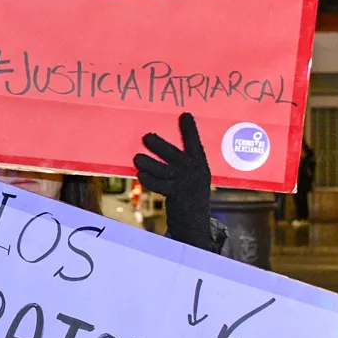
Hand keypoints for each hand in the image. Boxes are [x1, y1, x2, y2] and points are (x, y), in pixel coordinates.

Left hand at [134, 112, 213, 250]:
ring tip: (137, 158)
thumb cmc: (189, 194)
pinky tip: (140, 175)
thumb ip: (183, 163)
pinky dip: (149, 180)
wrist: (195, 223)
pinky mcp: (176, 196)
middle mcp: (196, 172)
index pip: (195, 144)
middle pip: (175, 155)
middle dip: (160, 146)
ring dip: (148, 163)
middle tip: (146, 137)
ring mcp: (186, 185)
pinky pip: (159, 185)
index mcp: (201, 164)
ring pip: (164, 170)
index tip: (185, 114)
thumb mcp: (192, 177)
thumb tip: (159, 145)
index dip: (190, 130)